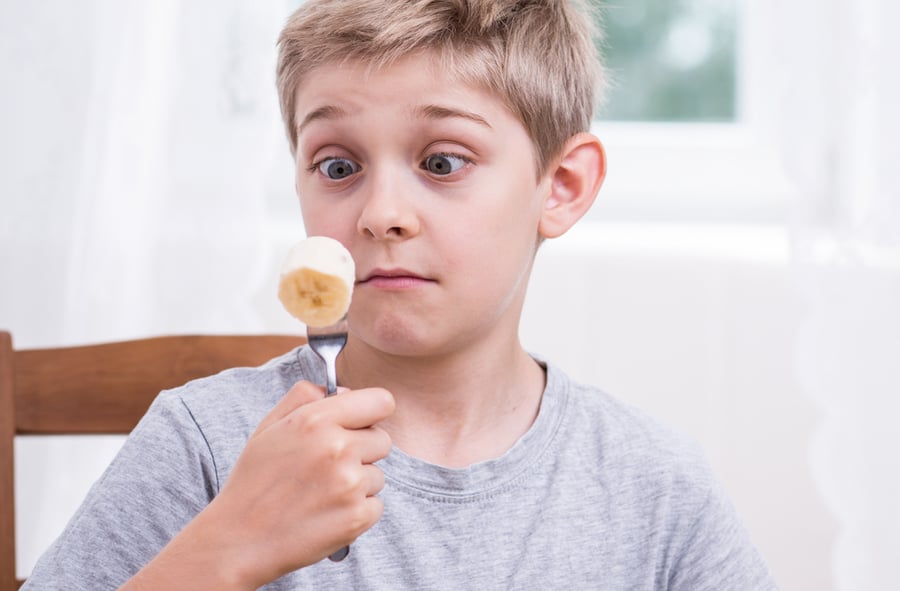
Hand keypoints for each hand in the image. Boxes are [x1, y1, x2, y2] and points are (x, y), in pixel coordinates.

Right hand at [127, 381, 393, 590]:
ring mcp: (350, 485)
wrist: (238, 540)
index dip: (372, 412)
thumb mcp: (269, 427)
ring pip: (377, 475)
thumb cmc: (254, 481)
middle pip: (383, 440)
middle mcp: (338, 448)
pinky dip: (357, 512)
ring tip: (320, 494)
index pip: (381, 402)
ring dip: (358, 484)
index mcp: (317, 420)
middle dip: (362, 451)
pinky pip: (376, 505)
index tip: (361, 423)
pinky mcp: (357, 517)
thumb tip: (342, 391)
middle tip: (329, 466)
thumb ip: (304, 397)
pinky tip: (326, 514)